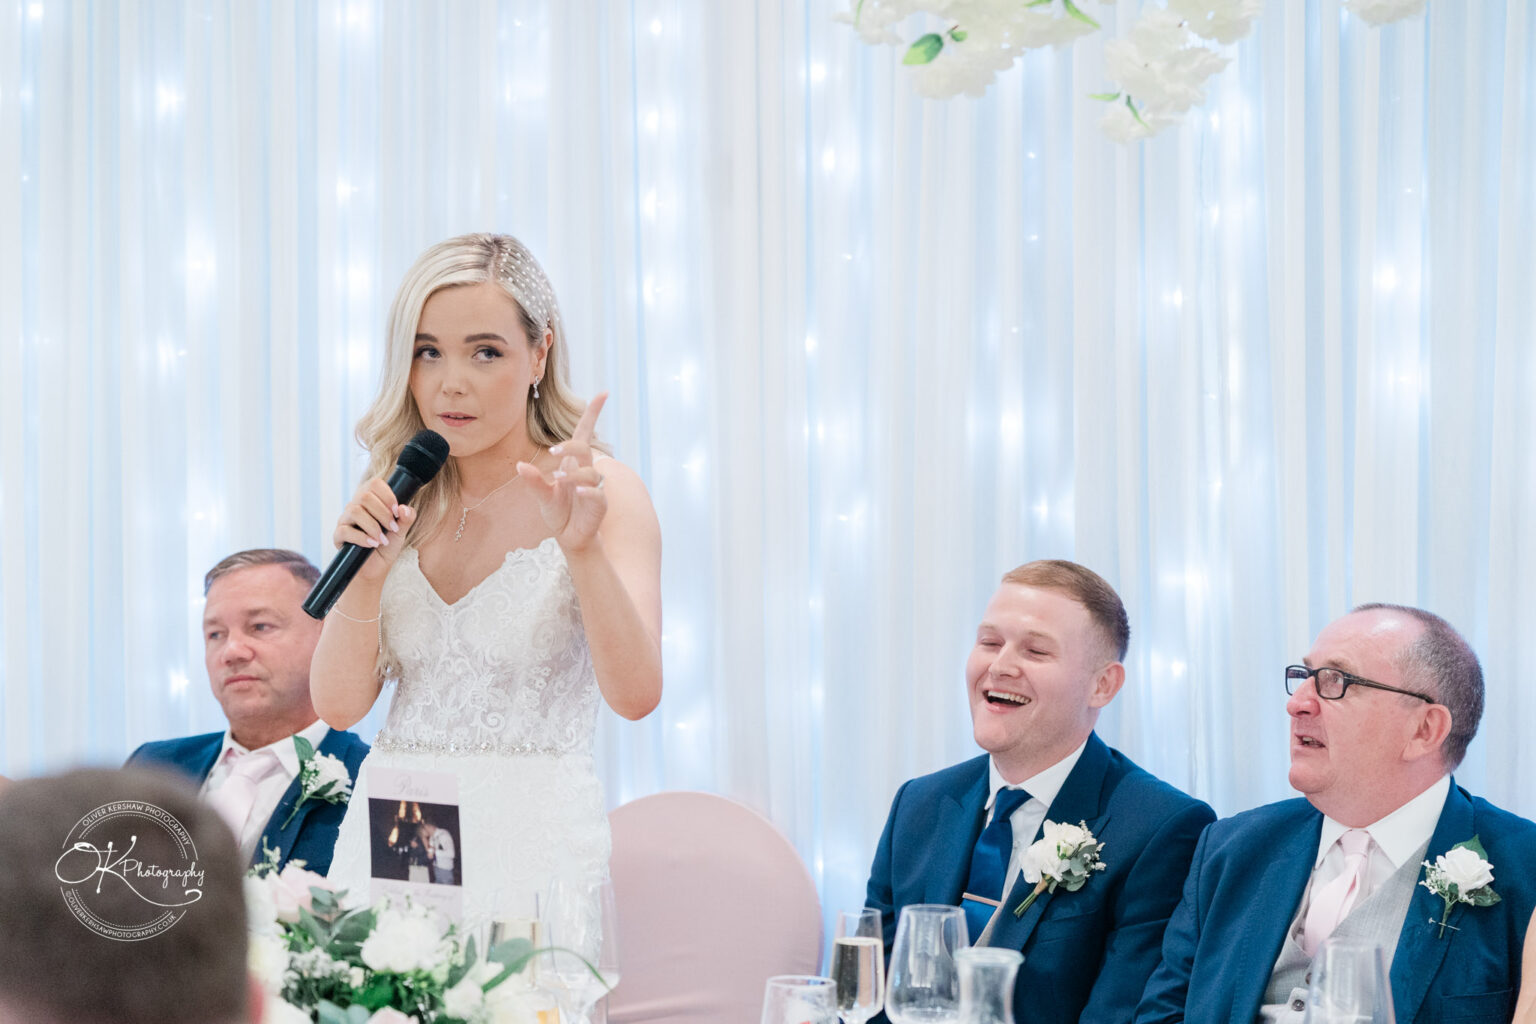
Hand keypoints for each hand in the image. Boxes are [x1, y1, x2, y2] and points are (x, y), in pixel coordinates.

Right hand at [332, 477, 417, 579]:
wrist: (376, 568)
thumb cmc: (387, 545)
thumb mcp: (401, 531)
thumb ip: (406, 519)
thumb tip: (404, 509)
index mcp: (371, 501)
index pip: (374, 484)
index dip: (387, 495)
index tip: (397, 511)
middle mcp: (356, 506)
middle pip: (364, 496)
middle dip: (382, 513)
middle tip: (392, 528)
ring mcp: (345, 520)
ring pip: (355, 511)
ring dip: (373, 526)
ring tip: (383, 540)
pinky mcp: (338, 536)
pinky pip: (345, 530)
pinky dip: (362, 538)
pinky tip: (373, 544)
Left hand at [517, 392, 608, 553]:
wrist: (570, 536)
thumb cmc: (559, 512)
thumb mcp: (541, 496)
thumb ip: (533, 481)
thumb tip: (519, 465)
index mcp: (573, 463)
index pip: (584, 433)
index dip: (593, 413)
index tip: (604, 393)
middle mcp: (586, 471)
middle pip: (584, 448)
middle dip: (570, 446)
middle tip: (552, 451)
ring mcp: (594, 488)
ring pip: (591, 473)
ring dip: (575, 474)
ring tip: (558, 479)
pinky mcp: (599, 506)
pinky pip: (597, 495)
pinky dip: (589, 492)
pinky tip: (579, 493)